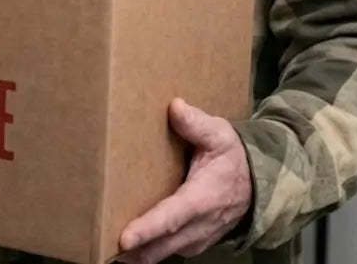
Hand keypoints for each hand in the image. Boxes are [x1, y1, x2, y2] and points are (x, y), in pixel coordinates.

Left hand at [118, 98, 252, 262]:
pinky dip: (146, 251)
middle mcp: (198, 226)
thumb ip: (196, 123)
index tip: (124, 238)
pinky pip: (166, 251)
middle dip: (134, 251)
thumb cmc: (232, 157)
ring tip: (106, 250)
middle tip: (101, 249)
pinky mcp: (190, 243)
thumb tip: (175, 107)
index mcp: (202, 198)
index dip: (148, 228)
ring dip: (138, 254)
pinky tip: (127, 247)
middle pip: (161, 244)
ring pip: (162, 253)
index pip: (172, 217)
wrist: (256, 185)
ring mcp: (194, 239)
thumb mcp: (219, 134)